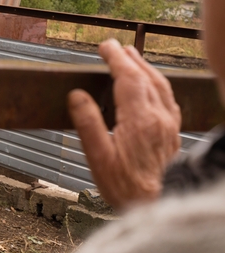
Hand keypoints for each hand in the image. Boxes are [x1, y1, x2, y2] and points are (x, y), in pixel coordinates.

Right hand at [67, 40, 180, 210]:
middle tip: (115, 47)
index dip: (116, 59)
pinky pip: (169, 100)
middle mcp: (160, 117)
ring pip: (161, 86)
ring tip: (133, 59)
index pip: (128, 78)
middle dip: (130, 59)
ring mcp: (170, 126)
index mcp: (139, 120)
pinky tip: (153, 88)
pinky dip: (158, 85)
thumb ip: (88, 123)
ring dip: (146, 69)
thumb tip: (77, 96)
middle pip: (147, 77)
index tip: (105, 46)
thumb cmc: (127, 188)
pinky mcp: (174, 135)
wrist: (160, 206)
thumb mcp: (98, 158)